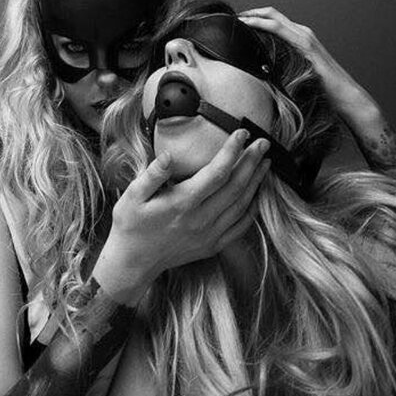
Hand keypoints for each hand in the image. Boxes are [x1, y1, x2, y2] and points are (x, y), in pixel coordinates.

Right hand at [94, 130, 270, 303]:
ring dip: (256, 182)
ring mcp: (209, 234)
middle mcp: (200, 219)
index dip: (232, 151)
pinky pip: (240, 226)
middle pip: (236, 186)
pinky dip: (252, 209)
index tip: (242, 133)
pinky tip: (257, 195)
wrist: (132, 262)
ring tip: (265, 163)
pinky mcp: (212, 245)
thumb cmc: (130, 225)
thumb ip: (152, 175)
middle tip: (263, 143)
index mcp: (182, 203)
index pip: (217, 172)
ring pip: (242, 205)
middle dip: (252, 162)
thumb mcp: (131, 196)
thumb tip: (168, 156)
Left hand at [238, 8, 395, 199]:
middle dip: (251, 12)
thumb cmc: (323, 90)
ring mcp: (306, 37)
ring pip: (274, 17)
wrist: (346, 97)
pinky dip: (262, 24)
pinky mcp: (306, 46)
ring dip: (253, 15)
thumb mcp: (298, 74)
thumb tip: (263, 73)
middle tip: (232, 16)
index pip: (274, 20)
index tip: (237, 21)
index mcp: (301, 39)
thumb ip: (285, 67)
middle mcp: (303, 33)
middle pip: (272, 13)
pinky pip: (280, 30)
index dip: (255, 17)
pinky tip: (249, 27)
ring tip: (236, 19)